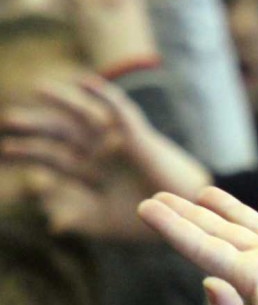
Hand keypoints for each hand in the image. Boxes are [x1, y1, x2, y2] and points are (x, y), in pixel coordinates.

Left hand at [0, 76, 210, 238]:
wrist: (191, 216)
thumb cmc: (153, 220)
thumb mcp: (108, 223)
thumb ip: (80, 220)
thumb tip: (52, 224)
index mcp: (91, 174)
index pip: (52, 158)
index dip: (27, 152)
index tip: (3, 152)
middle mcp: (101, 154)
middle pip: (62, 134)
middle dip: (35, 127)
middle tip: (8, 122)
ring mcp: (119, 143)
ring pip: (84, 117)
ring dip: (61, 103)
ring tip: (37, 88)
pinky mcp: (139, 136)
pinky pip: (121, 110)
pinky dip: (104, 94)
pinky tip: (85, 81)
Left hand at [137, 186, 257, 304]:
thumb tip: (205, 283)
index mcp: (248, 280)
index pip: (201, 247)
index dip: (173, 227)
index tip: (144, 206)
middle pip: (219, 232)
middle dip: (189, 214)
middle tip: (160, 194)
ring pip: (253, 225)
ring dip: (228, 209)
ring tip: (204, 193)